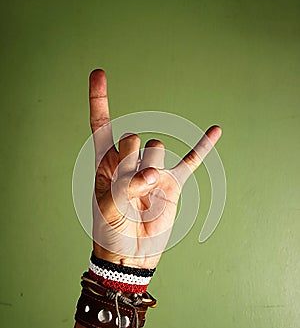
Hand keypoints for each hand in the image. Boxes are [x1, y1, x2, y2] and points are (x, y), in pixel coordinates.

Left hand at [90, 69, 221, 268]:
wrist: (130, 254)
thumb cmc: (110, 230)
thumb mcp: (107, 206)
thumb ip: (126, 184)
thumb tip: (152, 174)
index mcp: (106, 162)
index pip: (102, 124)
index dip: (100, 100)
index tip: (99, 73)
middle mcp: (130, 161)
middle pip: (133, 137)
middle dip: (129, 158)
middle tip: (128, 184)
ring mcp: (153, 170)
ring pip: (156, 148)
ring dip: (150, 171)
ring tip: (145, 194)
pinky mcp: (172, 183)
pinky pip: (190, 161)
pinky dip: (203, 147)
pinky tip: (216, 131)